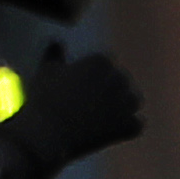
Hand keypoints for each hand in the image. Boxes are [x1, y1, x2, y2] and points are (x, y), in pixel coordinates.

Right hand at [17, 48, 145, 167]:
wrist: (47, 136)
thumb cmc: (43, 101)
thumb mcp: (44, 72)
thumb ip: (55, 54)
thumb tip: (57, 42)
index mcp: (100, 62)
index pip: (105, 63)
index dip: (92, 75)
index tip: (80, 87)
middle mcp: (118, 79)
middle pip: (120, 81)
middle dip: (109, 90)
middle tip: (89, 105)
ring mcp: (126, 104)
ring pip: (132, 100)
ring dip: (122, 106)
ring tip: (102, 117)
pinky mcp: (128, 126)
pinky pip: (136, 125)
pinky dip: (126, 128)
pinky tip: (111, 132)